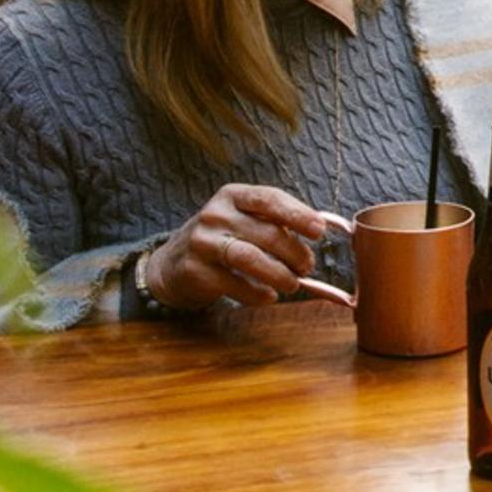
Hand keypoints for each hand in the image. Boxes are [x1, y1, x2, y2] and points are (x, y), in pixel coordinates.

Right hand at [137, 184, 353, 314]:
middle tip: (307, 266)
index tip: (319, 230)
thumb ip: (275, 221)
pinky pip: (235, 284)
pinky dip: (258, 293)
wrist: (172, 264)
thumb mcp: (242, 219)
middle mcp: (215, 214)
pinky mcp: (195, 271)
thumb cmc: (222, 239)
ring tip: (292, 284)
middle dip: (294, 253)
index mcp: (232, 196)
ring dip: (279, 274)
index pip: (270, 199)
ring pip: (250, 258)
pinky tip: (268, 296)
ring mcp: (202, 242)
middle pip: (266, 233)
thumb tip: (319, 229)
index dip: (298, 214)